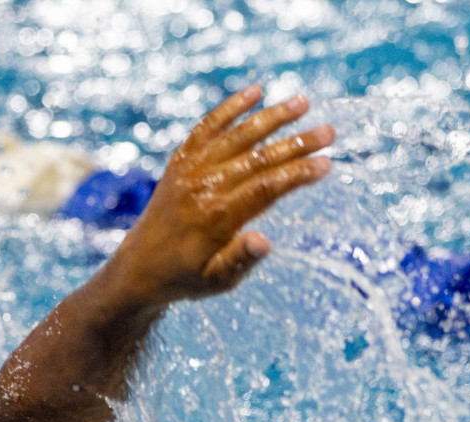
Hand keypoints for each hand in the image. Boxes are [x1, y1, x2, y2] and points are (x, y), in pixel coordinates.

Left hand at [111, 86, 334, 306]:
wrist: (138, 268)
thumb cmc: (185, 278)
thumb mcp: (215, 281)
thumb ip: (240, 260)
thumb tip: (264, 241)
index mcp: (216, 218)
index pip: (265, 189)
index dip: (296, 174)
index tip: (326, 163)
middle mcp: (202, 188)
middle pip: (257, 158)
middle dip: (296, 143)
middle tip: (331, 132)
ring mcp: (189, 171)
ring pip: (235, 136)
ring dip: (270, 117)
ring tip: (303, 102)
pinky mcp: (179, 162)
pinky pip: (206, 128)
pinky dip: (229, 109)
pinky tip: (255, 91)